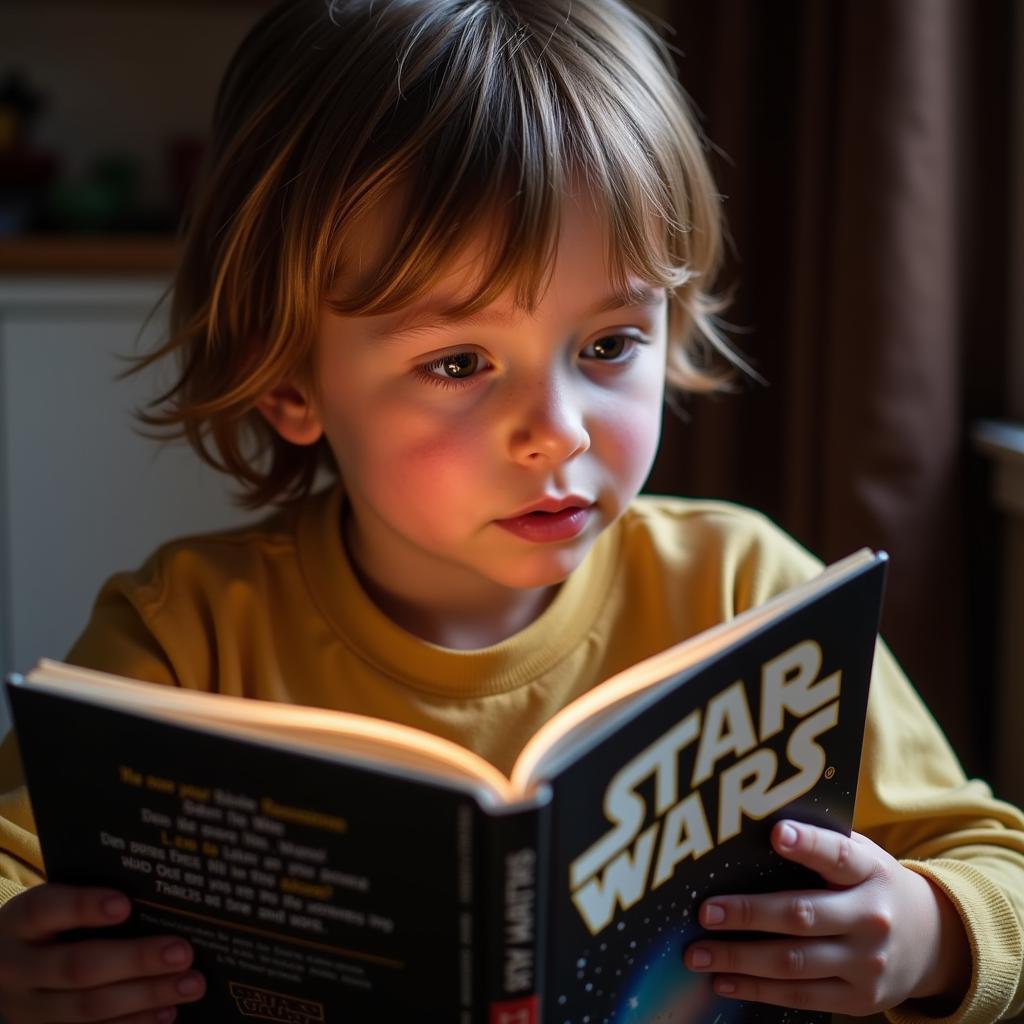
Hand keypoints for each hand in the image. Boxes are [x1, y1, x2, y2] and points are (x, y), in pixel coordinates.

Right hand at [0, 883, 205, 1022]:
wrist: (4, 967)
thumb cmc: (49, 926)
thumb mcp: (53, 906)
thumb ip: (90, 900)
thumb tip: (159, 898)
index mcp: (20, 922)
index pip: (46, 910)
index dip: (83, 907)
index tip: (124, 905)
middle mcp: (16, 969)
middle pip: (77, 967)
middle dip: (136, 961)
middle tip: (183, 953)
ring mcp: (26, 1010)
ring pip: (87, 1008)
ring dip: (145, 997)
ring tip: (190, 984)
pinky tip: (166, 1013)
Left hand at [684, 820, 971, 1015]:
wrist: (932, 941)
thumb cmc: (870, 884)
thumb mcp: (861, 856)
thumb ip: (821, 842)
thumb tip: (754, 823)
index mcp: (870, 871)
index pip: (839, 854)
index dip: (809, 844)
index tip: (776, 834)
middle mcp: (871, 918)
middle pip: (803, 916)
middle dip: (749, 914)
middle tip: (705, 912)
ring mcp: (866, 963)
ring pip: (794, 963)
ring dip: (740, 958)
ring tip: (697, 953)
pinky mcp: (858, 999)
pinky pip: (800, 995)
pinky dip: (757, 989)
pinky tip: (723, 980)